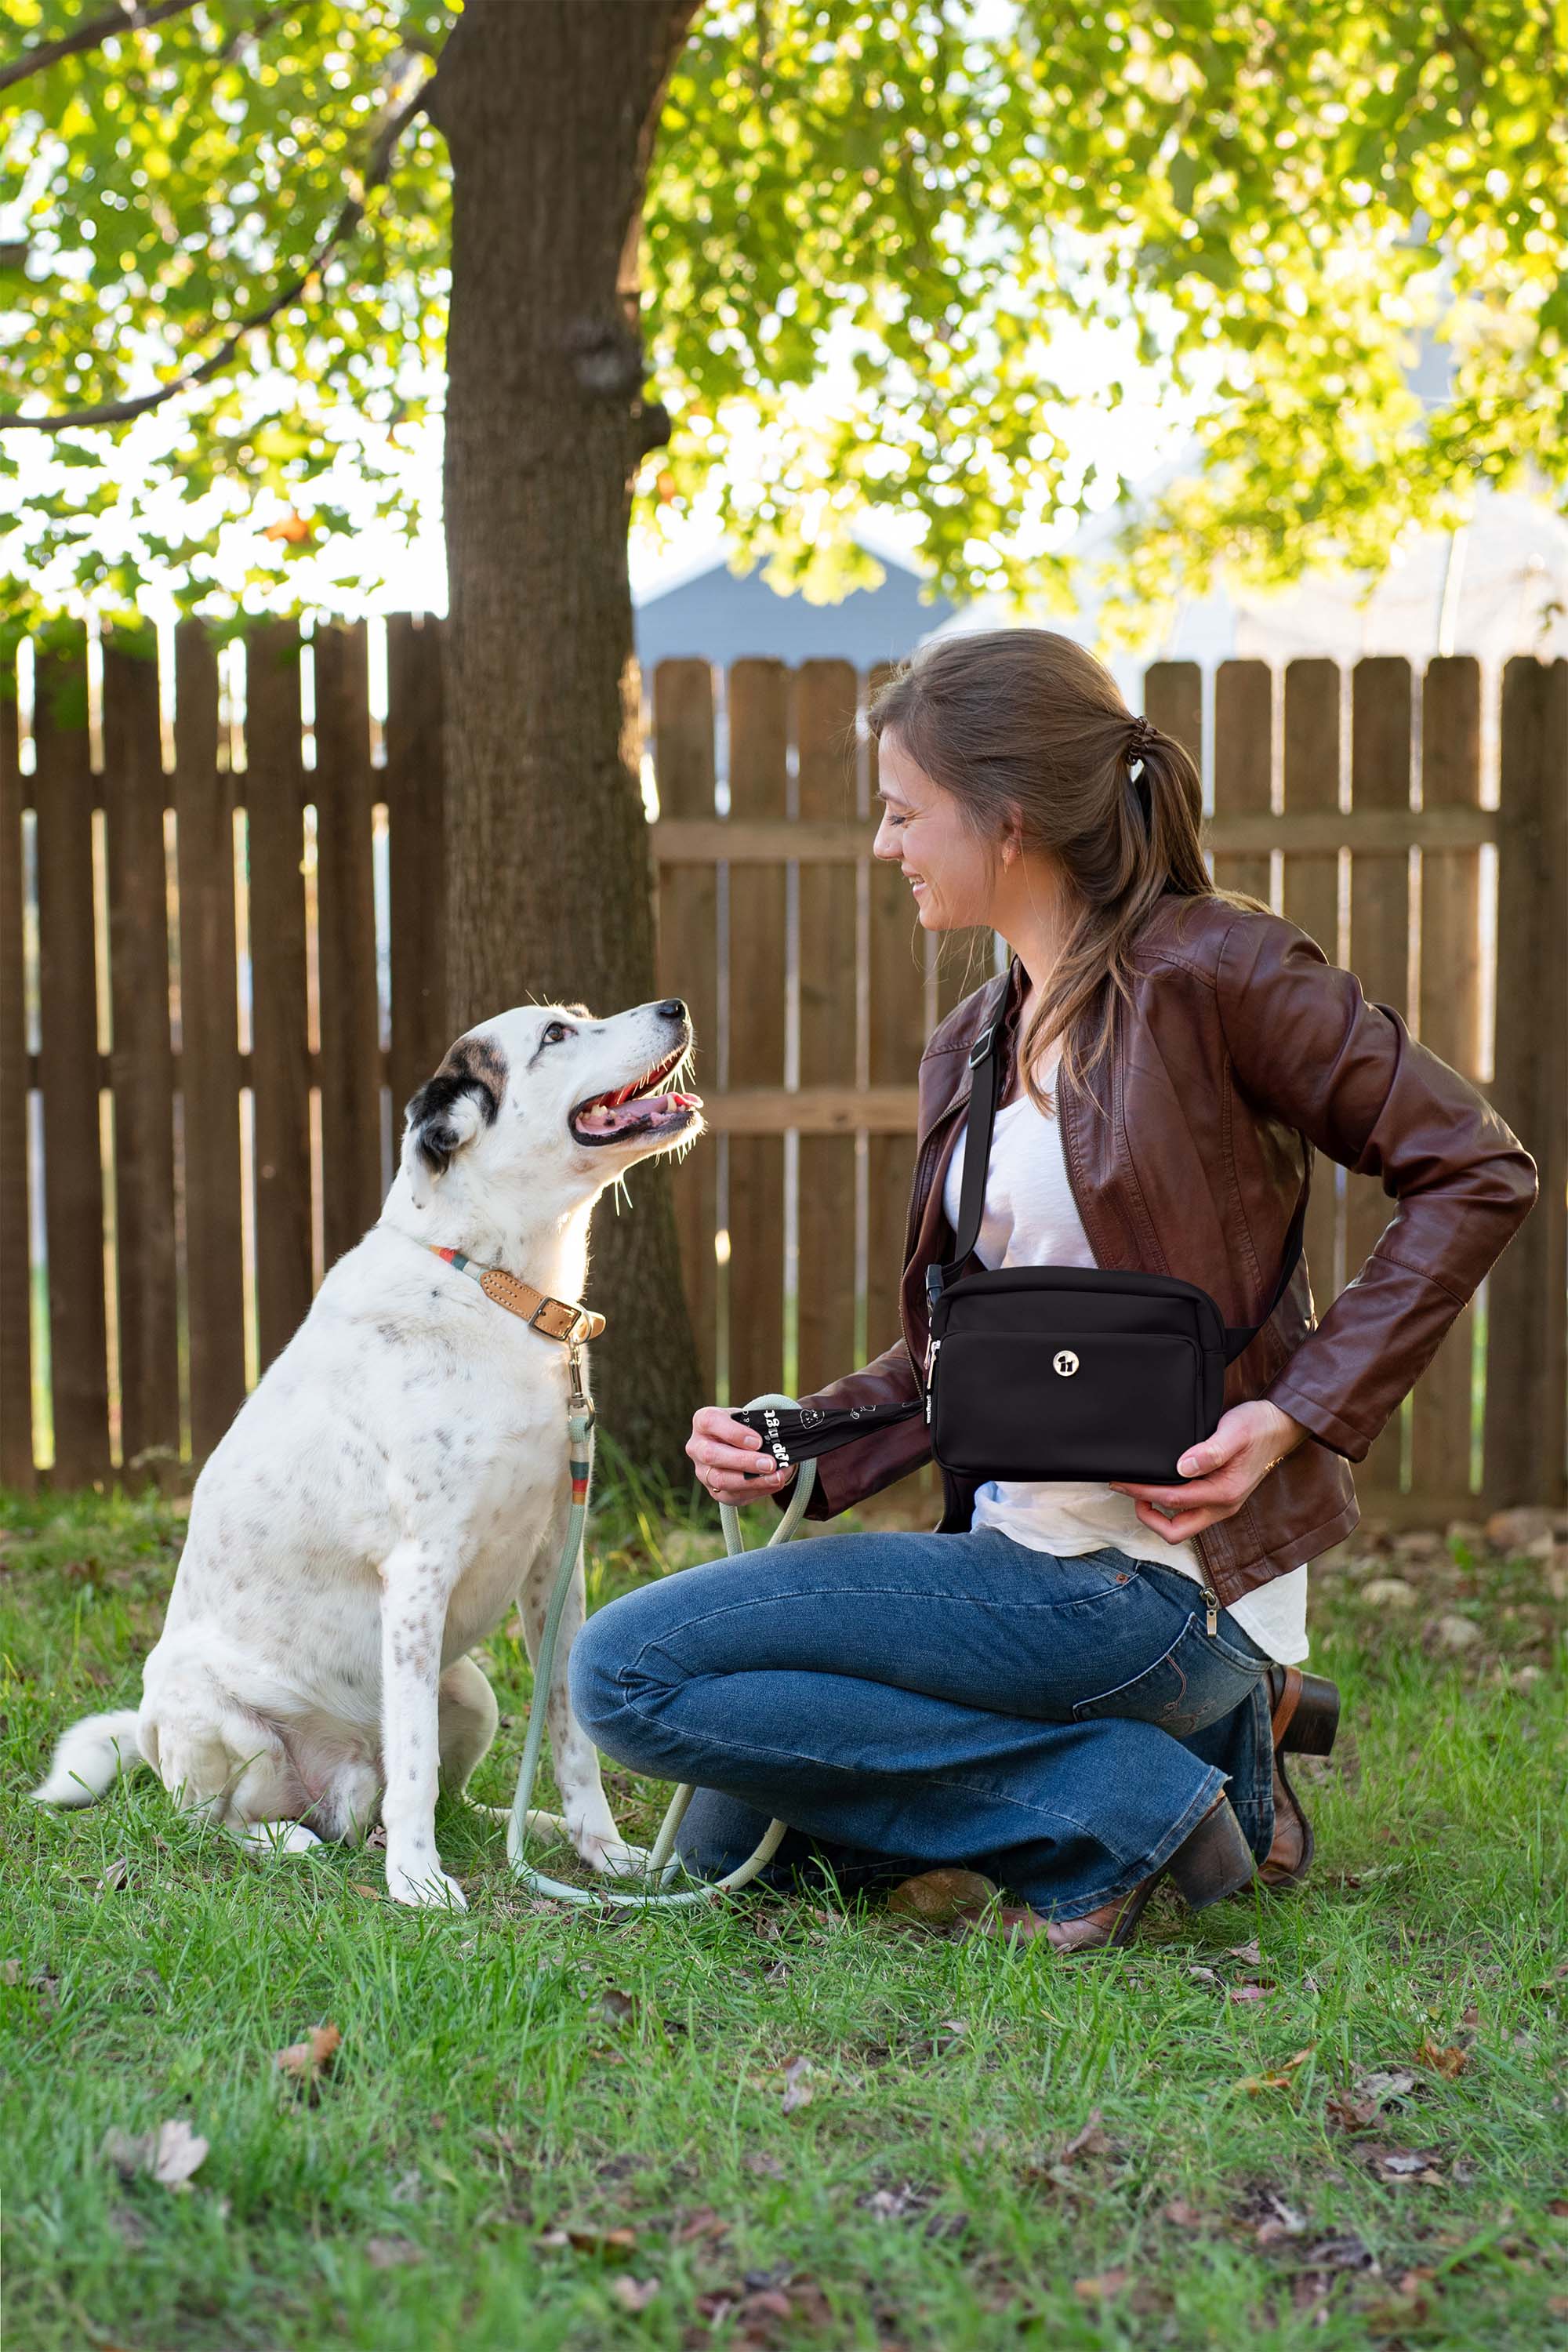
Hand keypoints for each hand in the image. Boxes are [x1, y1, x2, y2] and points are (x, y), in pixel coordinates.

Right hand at [687, 1406, 796, 1505]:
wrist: (740, 1444)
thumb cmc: (746, 1428)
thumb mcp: (750, 1420)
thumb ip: (760, 1428)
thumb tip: (780, 1444)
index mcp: (703, 1421)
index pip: (711, 1422)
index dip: (734, 1433)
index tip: (758, 1441)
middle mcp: (697, 1447)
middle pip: (712, 1455)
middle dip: (744, 1461)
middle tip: (770, 1463)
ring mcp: (702, 1471)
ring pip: (721, 1480)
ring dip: (751, 1481)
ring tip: (776, 1478)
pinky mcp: (714, 1491)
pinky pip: (732, 1496)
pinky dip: (756, 1491)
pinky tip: (772, 1484)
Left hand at [1108, 1400, 1307, 1544]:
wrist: (1281, 1426)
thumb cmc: (1258, 1426)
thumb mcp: (1235, 1431)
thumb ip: (1210, 1451)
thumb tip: (1183, 1466)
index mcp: (1224, 1492)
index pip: (1173, 1500)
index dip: (1142, 1492)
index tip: (1121, 1481)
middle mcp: (1222, 1505)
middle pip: (1176, 1531)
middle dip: (1148, 1517)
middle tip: (1129, 1491)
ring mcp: (1221, 1505)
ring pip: (1182, 1525)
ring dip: (1158, 1513)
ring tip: (1140, 1488)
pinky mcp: (1220, 1498)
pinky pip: (1189, 1512)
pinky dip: (1169, 1505)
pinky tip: (1160, 1484)